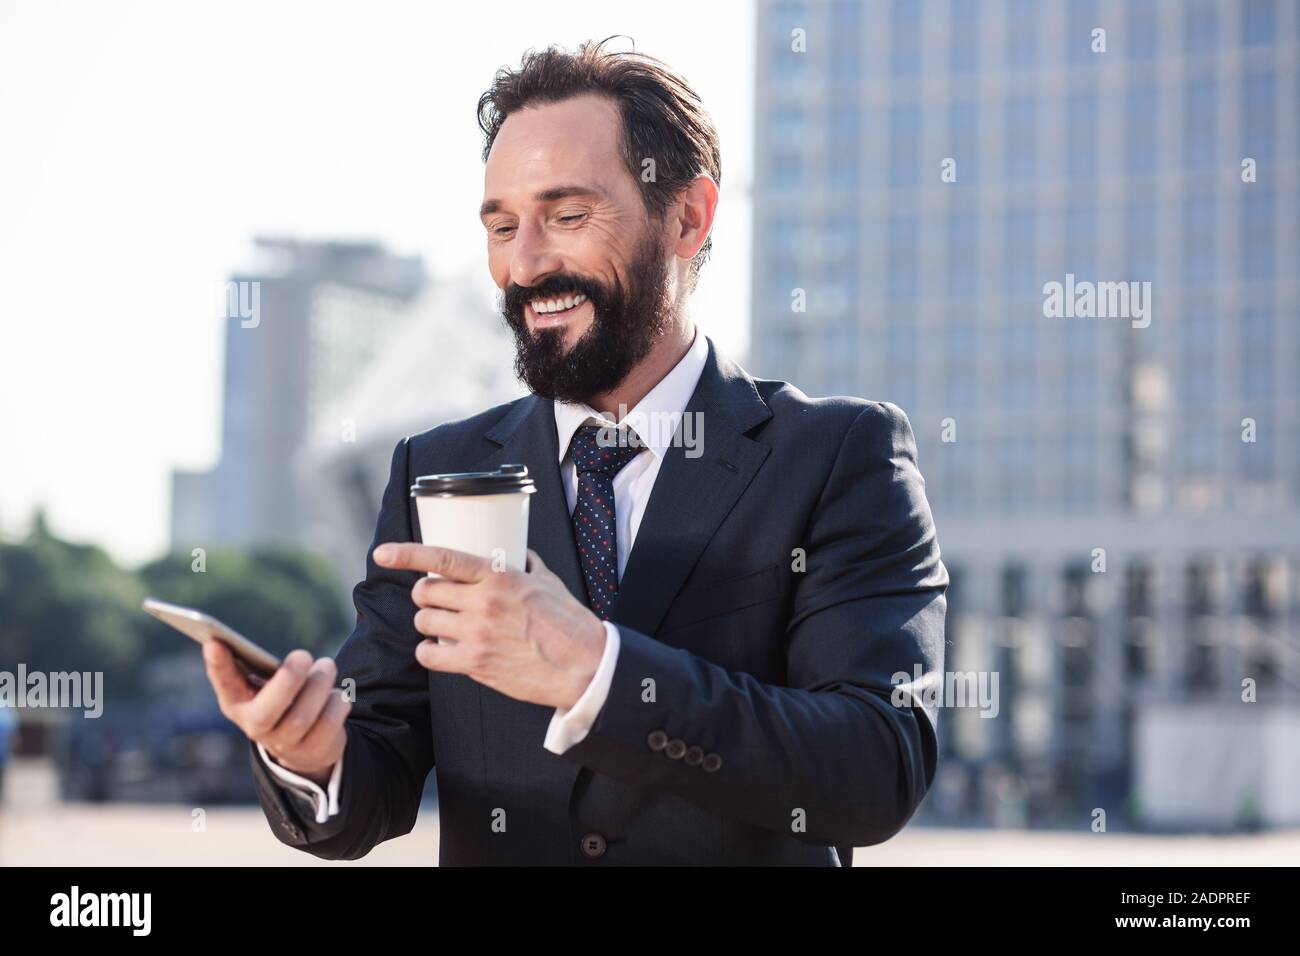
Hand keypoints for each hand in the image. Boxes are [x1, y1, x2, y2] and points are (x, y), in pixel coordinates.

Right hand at [203, 642, 349, 786]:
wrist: (305, 744)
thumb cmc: (283, 700)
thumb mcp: (269, 685)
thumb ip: (261, 668)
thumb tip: (256, 643)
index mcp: (239, 704)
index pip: (225, 686)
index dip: (218, 667)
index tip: (214, 642)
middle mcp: (256, 728)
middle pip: (266, 711)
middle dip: (287, 680)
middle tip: (302, 655)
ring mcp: (284, 744)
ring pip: (301, 718)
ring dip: (318, 686)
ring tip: (326, 666)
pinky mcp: (313, 751)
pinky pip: (327, 725)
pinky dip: (336, 703)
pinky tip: (337, 694)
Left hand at [373, 543, 606, 710]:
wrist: (583, 665)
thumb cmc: (569, 623)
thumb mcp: (547, 581)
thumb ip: (525, 563)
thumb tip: (515, 551)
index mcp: (499, 577)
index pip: (442, 559)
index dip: (407, 554)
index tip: (383, 553)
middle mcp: (483, 604)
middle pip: (426, 593)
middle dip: (425, 594)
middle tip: (436, 599)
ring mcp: (476, 635)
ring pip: (425, 622)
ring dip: (428, 622)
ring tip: (444, 625)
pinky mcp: (474, 664)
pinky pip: (429, 655)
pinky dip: (429, 651)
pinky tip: (440, 649)